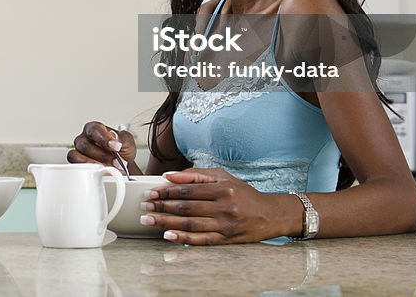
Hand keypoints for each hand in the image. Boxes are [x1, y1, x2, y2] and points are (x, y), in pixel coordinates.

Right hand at [67, 121, 140, 174]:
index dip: (104, 138)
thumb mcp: (127, 142)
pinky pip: (75, 165)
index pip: (95, 129)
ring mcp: (79, 151)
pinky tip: (98, 173)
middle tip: (116, 162)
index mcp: (95, 129)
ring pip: (77, 155)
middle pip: (85, 144)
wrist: (122, 167)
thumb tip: (115, 140)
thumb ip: (123, 139)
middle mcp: (84, 138)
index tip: (116, 147)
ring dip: (94, 164)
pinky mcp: (77, 163)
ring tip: (108, 169)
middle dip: (102, 155)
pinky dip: (86, 170)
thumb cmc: (122, 152)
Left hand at [139, 168, 291, 243]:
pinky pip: (202, 240)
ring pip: (191, 224)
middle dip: (162, 206)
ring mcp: (225, 225)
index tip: (151, 192)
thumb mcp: (223, 177)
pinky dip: (184, 238)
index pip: (188, 189)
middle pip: (187, 207)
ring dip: (167, 223)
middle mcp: (224, 206)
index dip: (167, 191)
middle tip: (145, 206)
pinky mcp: (226, 239)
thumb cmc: (243, 193)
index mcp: (222, 188)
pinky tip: (169, 236)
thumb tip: (169, 175)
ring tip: (149, 220)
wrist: (270, 214)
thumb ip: (196, 175)